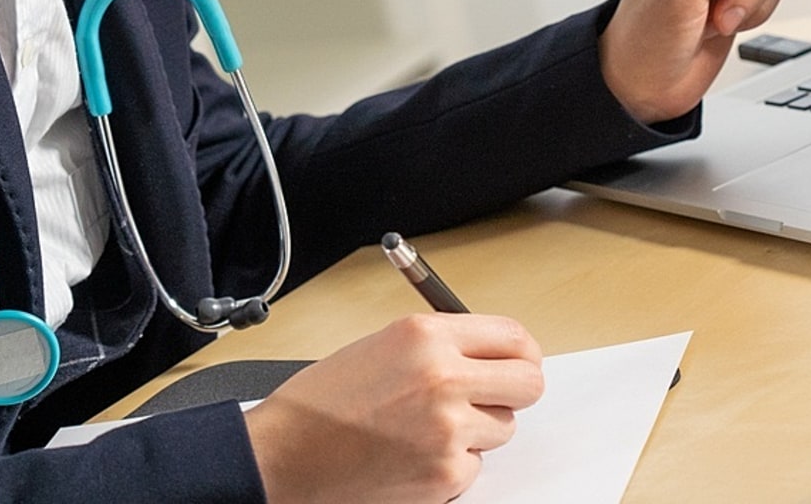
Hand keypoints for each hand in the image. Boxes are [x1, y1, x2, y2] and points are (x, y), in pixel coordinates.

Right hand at [244, 313, 543, 503]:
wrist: (282, 456)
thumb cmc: (324, 400)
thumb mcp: (387, 343)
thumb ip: (444, 343)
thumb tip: (491, 351)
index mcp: (428, 335)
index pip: (514, 335)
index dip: (521, 351)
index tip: (517, 360)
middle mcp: (444, 377)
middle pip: (529, 382)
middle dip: (516, 389)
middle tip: (495, 395)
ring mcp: (447, 429)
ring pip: (503, 428)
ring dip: (479, 429)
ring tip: (432, 427)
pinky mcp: (443, 476)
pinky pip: (475, 466)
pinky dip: (454, 464)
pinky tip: (416, 455)